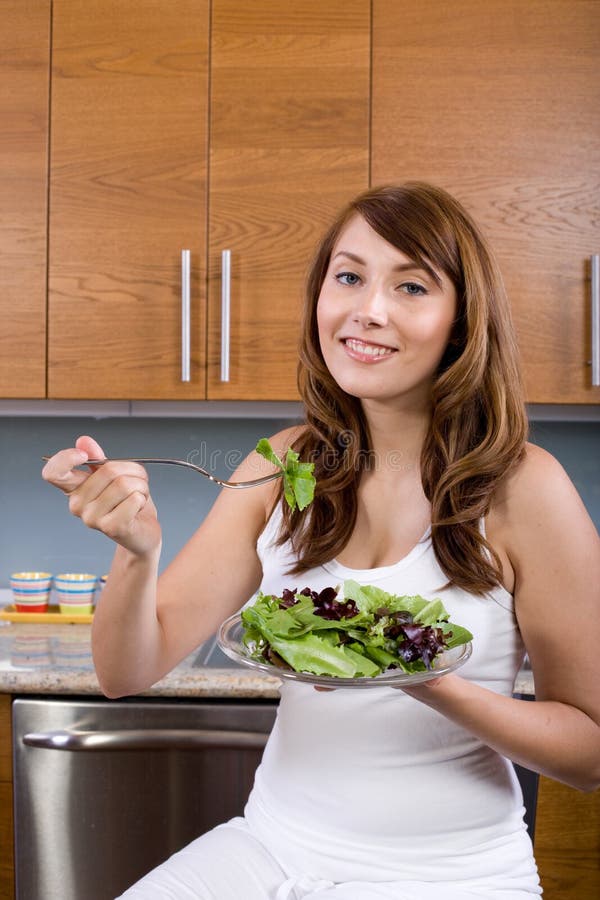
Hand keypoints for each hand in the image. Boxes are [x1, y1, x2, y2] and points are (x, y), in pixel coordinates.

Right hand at [42, 434, 160, 555]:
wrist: (141, 531)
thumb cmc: (127, 502)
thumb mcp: (114, 475)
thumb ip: (98, 458)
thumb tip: (83, 441)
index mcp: (73, 489)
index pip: (53, 472)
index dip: (65, 458)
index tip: (83, 455)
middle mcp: (77, 504)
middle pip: (107, 471)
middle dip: (132, 471)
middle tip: (135, 481)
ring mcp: (92, 518)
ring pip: (124, 484)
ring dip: (140, 485)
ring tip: (138, 495)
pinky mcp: (111, 528)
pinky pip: (134, 499)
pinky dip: (143, 498)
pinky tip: (138, 507)